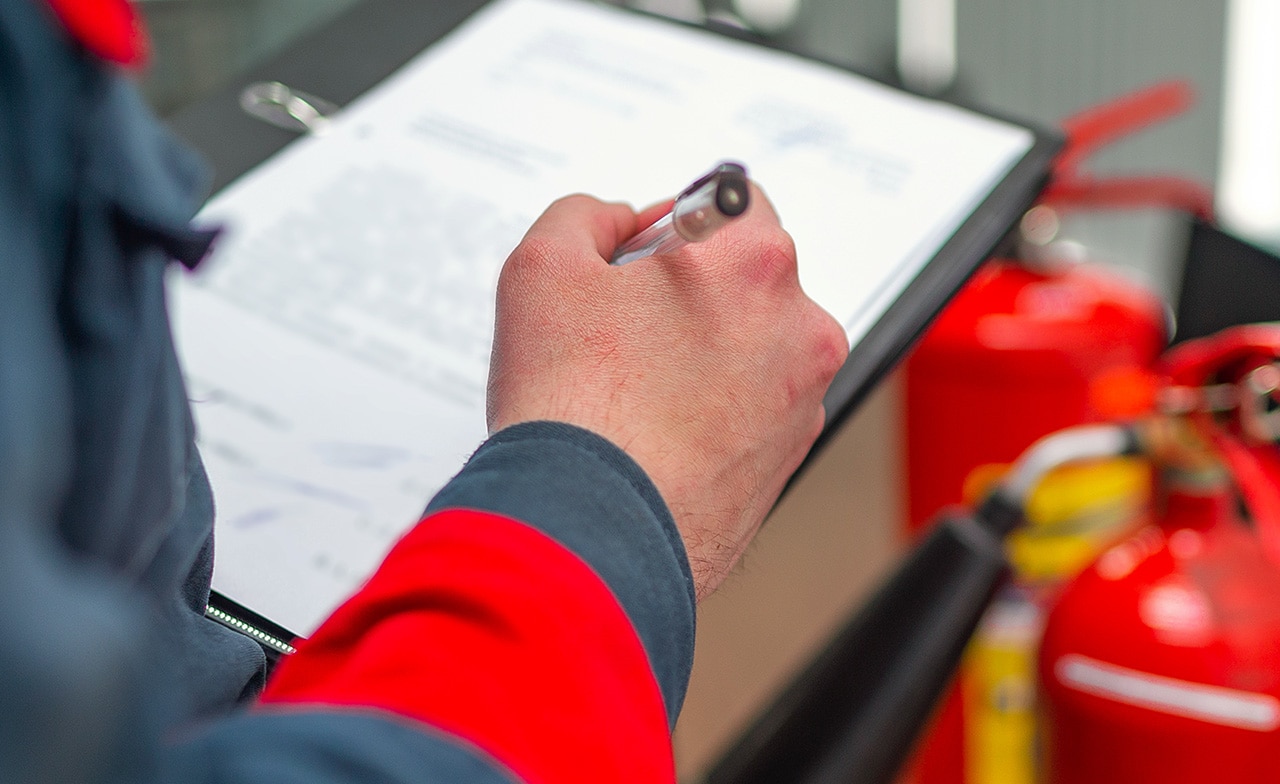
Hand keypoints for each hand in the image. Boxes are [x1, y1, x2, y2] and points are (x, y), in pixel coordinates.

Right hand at [487, 185, 847, 600]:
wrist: (591, 535)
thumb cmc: (574, 410)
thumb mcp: (542, 267)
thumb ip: (585, 215)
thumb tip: (616, 222)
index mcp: (754, 262)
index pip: (735, 200)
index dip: (679, 221)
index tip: (646, 254)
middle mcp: (799, 327)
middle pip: (748, 275)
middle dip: (694, 288)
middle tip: (626, 327)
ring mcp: (802, 397)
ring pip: (755, 343)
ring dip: (707, 349)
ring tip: (636, 389)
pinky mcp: (791, 456)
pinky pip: (756, 405)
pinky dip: (717, 407)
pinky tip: (657, 429)